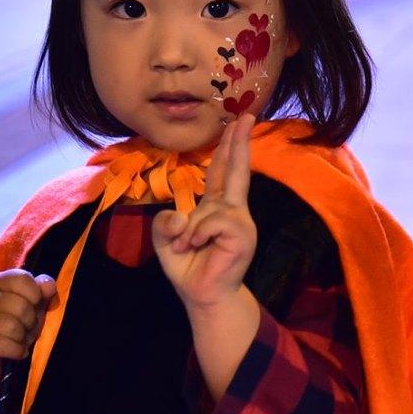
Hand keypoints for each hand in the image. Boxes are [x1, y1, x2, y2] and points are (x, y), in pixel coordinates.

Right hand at [0, 268, 55, 384]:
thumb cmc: (13, 324)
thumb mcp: (32, 305)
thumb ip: (42, 291)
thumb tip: (49, 286)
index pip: (23, 279)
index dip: (36, 295)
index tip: (34, 306)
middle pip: (21, 306)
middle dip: (31, 322)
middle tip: (27, 328)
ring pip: (12, 327)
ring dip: (23, 338)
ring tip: (20, 340)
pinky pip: (5, 345)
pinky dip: (17, 351)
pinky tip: (16, 351)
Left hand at [152, 112, 257, 309]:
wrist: (203, 297)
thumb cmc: (189, 267)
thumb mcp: (167, 241)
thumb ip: (165, 222)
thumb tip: (181, 214)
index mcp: (218, 207)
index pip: (223, 171)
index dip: (229, 147)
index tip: (238, 123)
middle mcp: (233, 209)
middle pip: (236, 170)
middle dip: (239, 142)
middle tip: (247, 116)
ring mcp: (241, 221)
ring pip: (209, 209)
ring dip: (191, 230)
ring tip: (188, 248)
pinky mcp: (243, 234)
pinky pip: (213, 222)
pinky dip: (198, 235)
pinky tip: (197, 248)